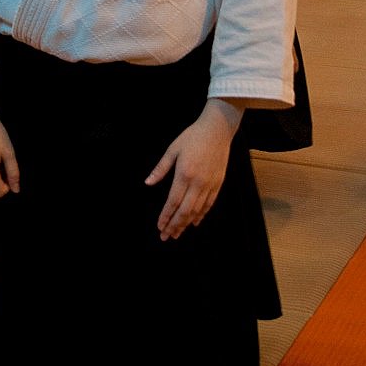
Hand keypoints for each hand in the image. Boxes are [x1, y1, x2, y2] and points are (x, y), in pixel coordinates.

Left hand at [144, 100, 238, 240]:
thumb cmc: (192, 137)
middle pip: (185, 210)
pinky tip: (195, 222)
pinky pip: (209, 204)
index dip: (166, 216)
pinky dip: (201, 215)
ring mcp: (209, 184)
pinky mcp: (218, 183)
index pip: (173, 201)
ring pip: (197, 210)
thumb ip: (160, 168)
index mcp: (184, 174)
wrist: (217, 129)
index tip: (160, 227)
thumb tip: (147, 183)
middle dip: (175, 225)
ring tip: (178, 233)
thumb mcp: (172, 149)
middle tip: (166, 236)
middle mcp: (198, 182)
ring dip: (186, 223)